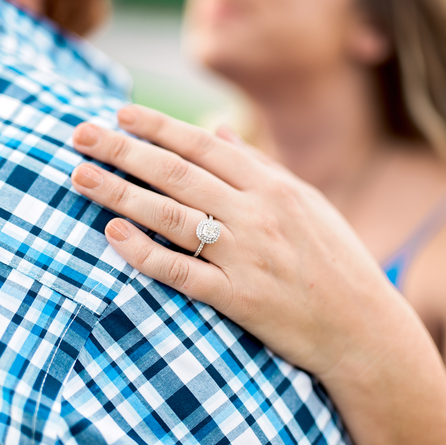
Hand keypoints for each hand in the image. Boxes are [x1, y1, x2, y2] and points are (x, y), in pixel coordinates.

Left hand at [69, 104, 418, 383]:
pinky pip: (182, 273)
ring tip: (80, 175)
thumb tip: (216, 130)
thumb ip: (257, 167)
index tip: (118, 113)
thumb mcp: (305, 203)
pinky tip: (113, 234)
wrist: (365, 331)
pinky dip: (145, 254)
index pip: (202, 147)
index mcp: (272, 187)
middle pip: (176, 174)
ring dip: (120, 194)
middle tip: (80, 134)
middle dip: (123, 151)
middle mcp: (257, 215)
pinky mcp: (239, 300)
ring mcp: (246, 257)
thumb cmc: (333, 262)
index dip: (157, 127)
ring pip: (171, 217)